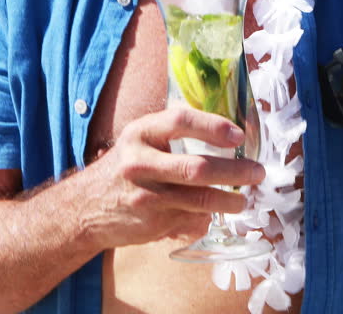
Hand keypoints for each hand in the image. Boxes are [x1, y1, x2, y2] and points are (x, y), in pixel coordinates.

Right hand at [78, 107, 264, 247]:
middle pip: (196, 168)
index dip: (213, 126)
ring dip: (230, 200)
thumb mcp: (140, 139)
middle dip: (235, 171)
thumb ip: (174, 128)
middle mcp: (140, 163)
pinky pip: (192, 219)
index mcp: (140, 133)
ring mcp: (146, 196)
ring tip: (244, 199)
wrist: (85, 208)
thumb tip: (226, 124)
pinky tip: (217, 213)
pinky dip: (209, 216)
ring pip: (200, 199)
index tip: (239, 135)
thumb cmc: (125, 167)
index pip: (179, 121)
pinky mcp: (152, 222)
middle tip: (257, 172)